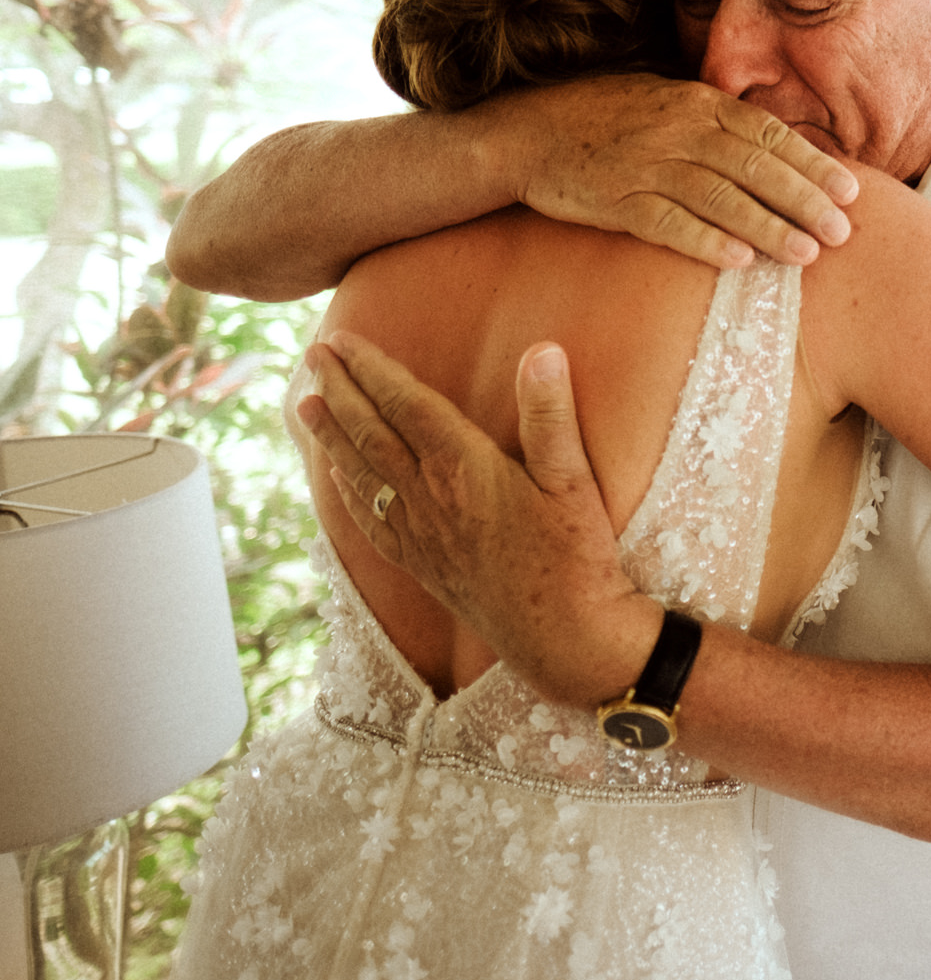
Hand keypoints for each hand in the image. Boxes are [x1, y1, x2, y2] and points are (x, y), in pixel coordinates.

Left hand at [296, 331, 658, 706]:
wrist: (565, 638)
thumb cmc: (577, 558)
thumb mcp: (574, 481)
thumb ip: (550, 416)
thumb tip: (542, 350)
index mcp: (465, 469)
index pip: (407, 405)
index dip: (373, 369)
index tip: (343, 341)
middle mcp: (430, 499)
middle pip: (372, 433)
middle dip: (338, 390)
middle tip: (312, 355)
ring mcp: (420, 535)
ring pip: (362, 474)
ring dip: (330, 435)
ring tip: (305, 404)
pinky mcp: (421, 565)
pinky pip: (370, 519)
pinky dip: (347, 490)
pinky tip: (337, 477)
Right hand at [487, 75, 860, 267]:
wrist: (525, 133)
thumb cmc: (603, 118)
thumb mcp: (664, 102)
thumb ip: (716, 120)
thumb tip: (776, 147)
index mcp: (696, 103)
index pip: (768, 134)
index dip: (813, 164)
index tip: (852, 190)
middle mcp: (678, 130)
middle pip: (755, 167)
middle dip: (805, 201)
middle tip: (844, 231)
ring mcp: (647, 166)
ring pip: (721, 197)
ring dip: (769, 228)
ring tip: (808, 254)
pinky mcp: (617, 201)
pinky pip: (668, 224)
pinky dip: (706, 241)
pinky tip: (740, 261)